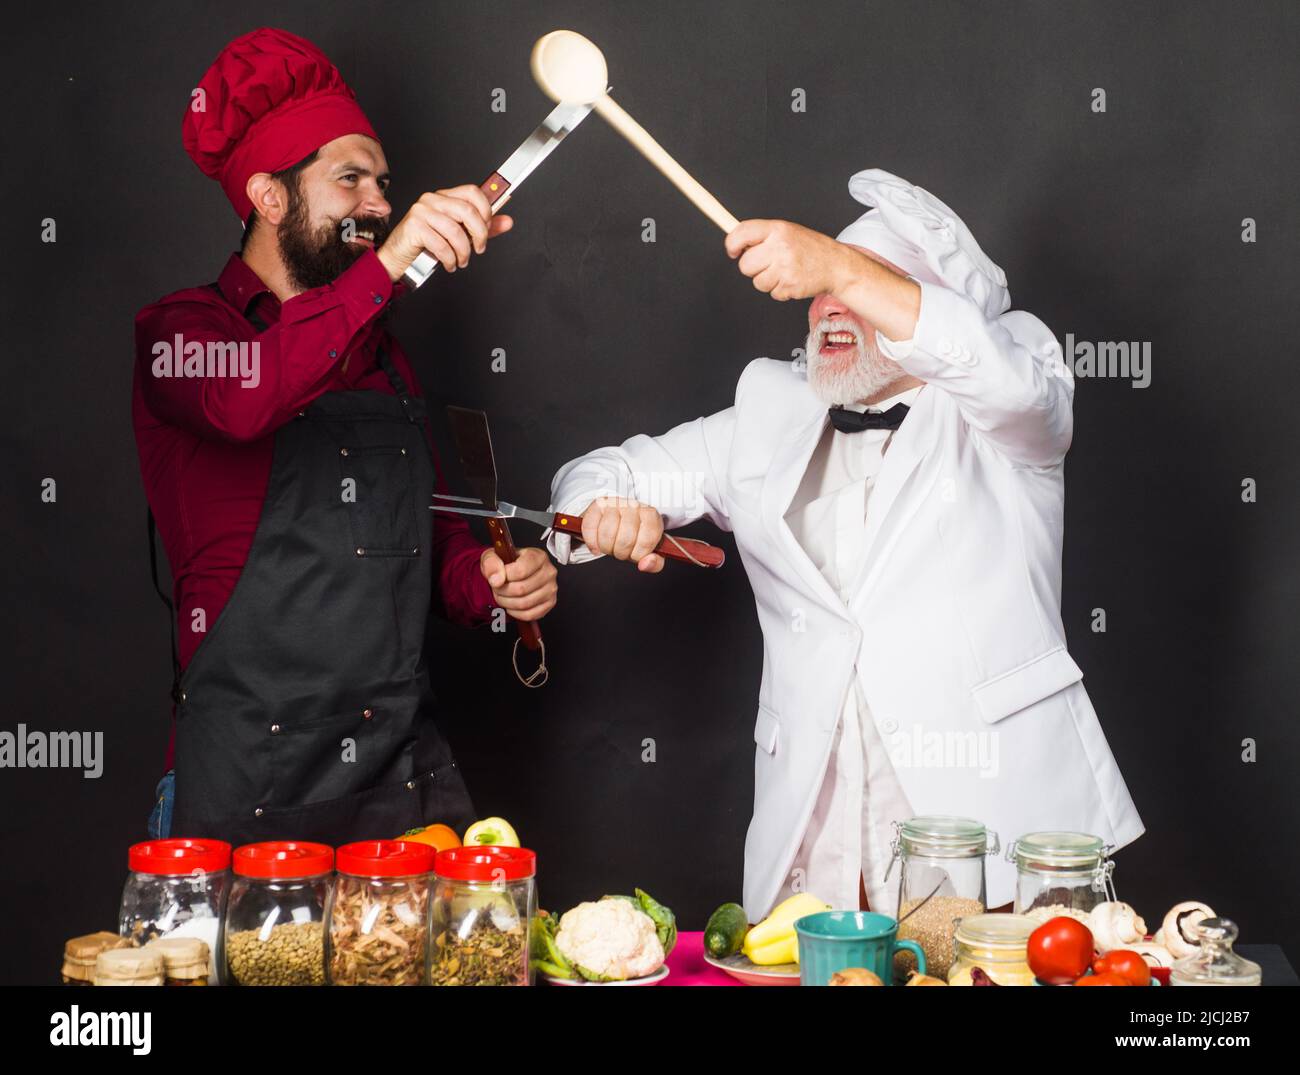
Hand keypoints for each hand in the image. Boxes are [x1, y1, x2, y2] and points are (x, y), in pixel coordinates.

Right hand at [376, 184, 513, 281]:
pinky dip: (450, 259)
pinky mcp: (414, 226)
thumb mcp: (459, 235)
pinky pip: (442, 244)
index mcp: (445, 197)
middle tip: (479, 249)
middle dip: (480, 234)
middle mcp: (433, 200)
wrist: (399, 257)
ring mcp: (422, 211)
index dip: (486, 211)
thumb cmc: (427, 244)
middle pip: (468, 211)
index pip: (473, 192)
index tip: (488, 229)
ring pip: (456, 231)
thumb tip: (507, 222)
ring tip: (461, 260)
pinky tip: (449, 263)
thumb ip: (482, 228)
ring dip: (464, 252)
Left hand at [480, 546, 556, 622]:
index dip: (504, 577)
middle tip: (497, 588)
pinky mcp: (550, 603)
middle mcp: (548, 572)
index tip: (497, 577)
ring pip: (525, 603)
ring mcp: (551, 589)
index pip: (521, 571)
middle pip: (522, 589)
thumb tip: (497, 579)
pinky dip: (516, 613)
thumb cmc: (506, 563)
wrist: (514, 571)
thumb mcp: (493, 556)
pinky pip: (530, 614)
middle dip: (503, 592)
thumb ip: (491, 562)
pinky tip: (511, 605)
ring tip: (502, 596)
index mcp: (538, 557)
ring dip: (507, 603)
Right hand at [580, 497, 664, 573]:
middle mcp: (633, 505)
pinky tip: (596, 546)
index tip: (635, 554)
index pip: (647, 540)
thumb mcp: (650, 549)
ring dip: (606, 548)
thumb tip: (644, 564)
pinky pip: (590, 527)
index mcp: (651, 515)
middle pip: (626, 539)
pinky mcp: (597, 505)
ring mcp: (614, 503)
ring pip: (607, 533)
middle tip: (621, 551)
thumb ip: (654, 562)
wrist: (619, 517)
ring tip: (610, 546)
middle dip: (621, 553)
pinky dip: (592, 542)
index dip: (638, 554)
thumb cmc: (636, 535)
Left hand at [724, 219, 858, 300]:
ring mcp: (785, 267)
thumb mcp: (787, 232)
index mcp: (777, 229)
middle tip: (768, 263)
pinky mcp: (790, 286)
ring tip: (784, 271)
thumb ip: (763, 236)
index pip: (742, 233)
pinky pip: (771, 293)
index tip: (732, 250)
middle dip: (753, 267)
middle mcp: (780, 247)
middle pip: (745, 265)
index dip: (732, 244)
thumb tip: (736, 244)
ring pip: (757, 282)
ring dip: (767, 280)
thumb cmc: (809, 248)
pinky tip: (792, 280)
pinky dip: (779, 290)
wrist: (836, 265)